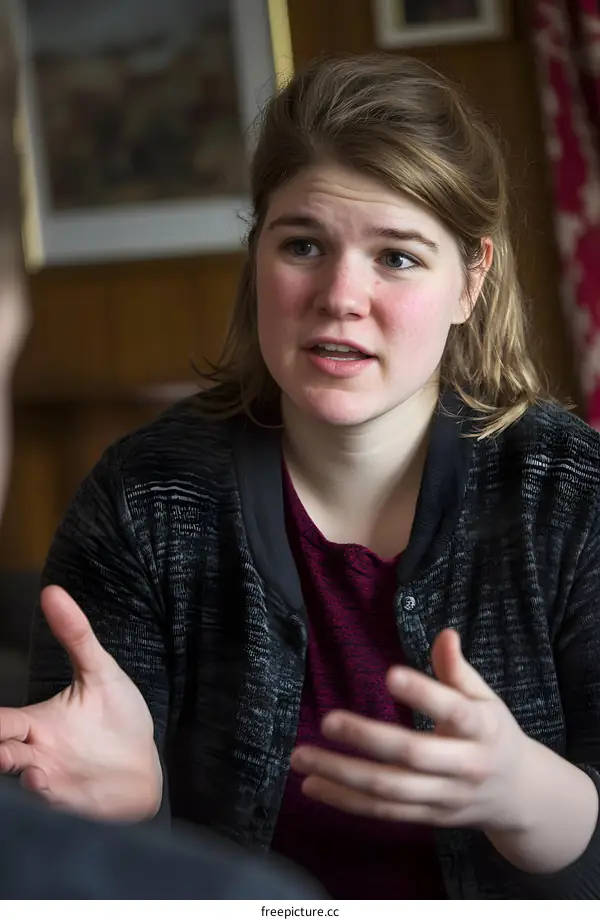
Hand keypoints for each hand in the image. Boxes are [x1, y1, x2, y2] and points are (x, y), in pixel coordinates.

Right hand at [0, 586, 161, 820]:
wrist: (147, 766)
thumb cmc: (119, 720)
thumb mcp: (101, 672)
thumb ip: (76, 635)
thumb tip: (52, 591)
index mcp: (36, 724)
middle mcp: (36, 754)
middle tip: (0, 741)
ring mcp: (50, 780)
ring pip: (15, 775)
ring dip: (11, 765)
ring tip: (12, 757)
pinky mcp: (69, 802)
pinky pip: (44, 801)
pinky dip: (38, 792)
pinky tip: (40, 778)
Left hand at [291, 629, 534, 834]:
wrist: (521, 797)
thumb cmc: (495, 734)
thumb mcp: (486, 698)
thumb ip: (459, 670)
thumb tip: (445, 634)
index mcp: (483, 728)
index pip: (453, 710)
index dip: (424, 693)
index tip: (390, 676)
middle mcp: (465, 766)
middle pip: (413, 755)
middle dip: (367, 739)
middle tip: (327, 720)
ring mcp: (444, 797)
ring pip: (390, 790)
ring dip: (342, 775)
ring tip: (302, 757)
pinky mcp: (427, 818)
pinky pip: (382, 812)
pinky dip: (345, 801)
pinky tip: (312, 786)